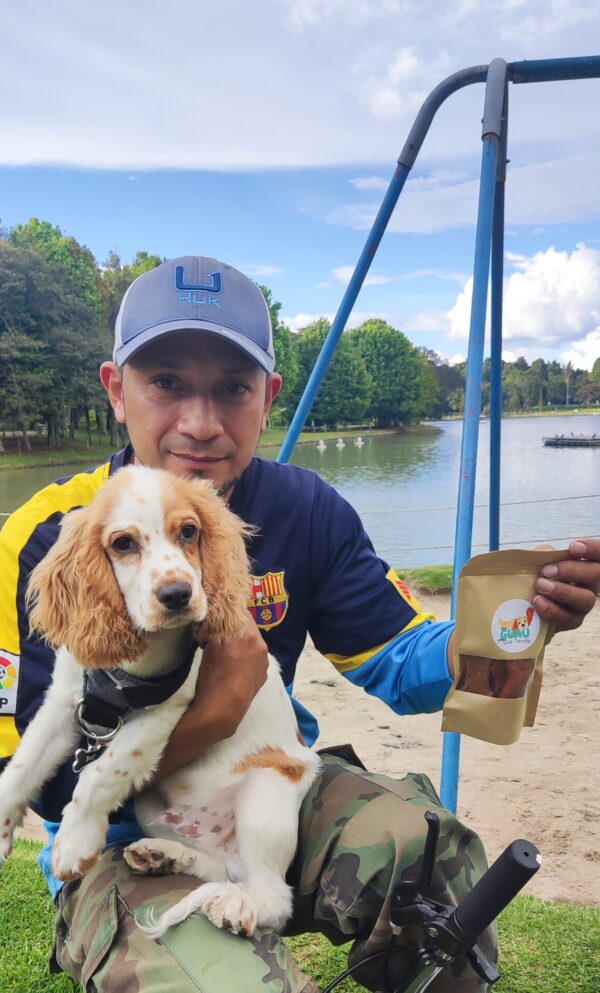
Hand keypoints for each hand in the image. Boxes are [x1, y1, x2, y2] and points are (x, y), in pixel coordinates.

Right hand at [192, 614, 269, 737]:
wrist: (223, 709)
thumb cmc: (215, 675)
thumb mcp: (211, 646)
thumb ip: (218, 629)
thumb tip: (218, 621)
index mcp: (251, 636)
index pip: (243, 614)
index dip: (232, 614)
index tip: (223, 616)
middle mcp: (262, 647)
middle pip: (249, 630)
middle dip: (237, 631)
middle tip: (222, 635)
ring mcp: (264, 664)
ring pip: (253, 646)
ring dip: (243, 646)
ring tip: (227, 654)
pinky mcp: (263, 678)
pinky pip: (255, 662)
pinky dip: (246, 661)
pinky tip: (234, 668)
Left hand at [533, 539, 599, 633]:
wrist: (526, 603)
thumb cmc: (537, 575)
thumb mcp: (540, 560)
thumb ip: (545, 554)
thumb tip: (546, 553)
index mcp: (586, 564)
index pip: (599, 554)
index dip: (592, 549)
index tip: (573, 546)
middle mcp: (591, 584)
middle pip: (597, 575)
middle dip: (572, 570)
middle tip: (547, 571)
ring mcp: (584, 603)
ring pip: (585, 599)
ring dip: (562, 591)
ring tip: (540, 585)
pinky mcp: (573, 621)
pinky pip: (568, 618)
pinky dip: (552, 609)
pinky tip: (538, 601)